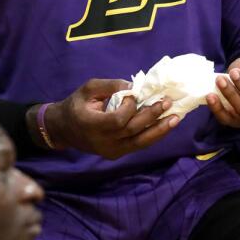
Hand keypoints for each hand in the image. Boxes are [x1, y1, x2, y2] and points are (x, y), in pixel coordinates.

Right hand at [43, 78, 178, 159]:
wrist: (63, 129)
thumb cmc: (76, 104)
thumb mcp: (88, 88)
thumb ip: (111, 85)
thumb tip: (134, 86)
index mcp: (91, 125)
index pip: (118, 120)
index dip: (129, 107)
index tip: (133, 95)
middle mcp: (102, 142)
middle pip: (133, 131)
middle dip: (152, 116)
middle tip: (168, 102)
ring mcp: (110, 151)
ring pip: (139, 142)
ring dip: (159, 130)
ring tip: (176, 118)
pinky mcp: (116, 154)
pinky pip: (138, 145)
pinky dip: (153, 135)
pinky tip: (165, 125)